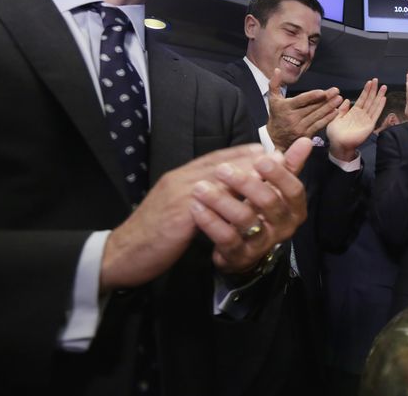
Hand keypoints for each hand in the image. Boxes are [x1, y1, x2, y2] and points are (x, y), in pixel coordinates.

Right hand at [100, 143, 266, 291]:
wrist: (121, 254)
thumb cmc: (153, 232)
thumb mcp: (179, 207)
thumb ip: (201, 194)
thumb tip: (229, 188)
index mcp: (182, 176)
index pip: (219, 158)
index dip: (247, 154)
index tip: (273, 152)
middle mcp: (182, 179)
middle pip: (226, 164)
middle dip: (257, 161)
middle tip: (287, 160)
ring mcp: (180, 194)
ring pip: (223, 179)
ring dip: (252, 177)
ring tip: (278, 179)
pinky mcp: (180, 215)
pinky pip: (213, 204)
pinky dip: (235, 202)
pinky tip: (256, 205)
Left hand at [190, 137, 312, 274]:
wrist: (242, 249)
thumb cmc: (260, 210)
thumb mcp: (274, 188)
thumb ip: (287, 166)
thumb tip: (305, 140)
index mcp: (295, 208)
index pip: (293, 189)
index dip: (279, 174)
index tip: (260, 159)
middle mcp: (283, 227)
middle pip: (269, 202)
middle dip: (245, 183)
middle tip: (222, 169)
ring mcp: (262, 243)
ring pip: (245, 220)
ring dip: (221, 201)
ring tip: (200, 187)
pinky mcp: (240, 255)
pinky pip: (226, 238)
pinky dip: (210, 222)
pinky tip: (197, 207)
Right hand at [266, 68, 341, 150]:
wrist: (275, 139)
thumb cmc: (276, 116)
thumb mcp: (272, 99)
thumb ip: (274, 83)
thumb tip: (278, 70)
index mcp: (286, 108)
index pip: (301, 101)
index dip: (312, 96)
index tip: (322, 92)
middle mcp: (293, 118)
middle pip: (312, 107)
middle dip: (325, 99)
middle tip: (336, 91)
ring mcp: (300, 127)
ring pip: (317, 116)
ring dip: (329, 107)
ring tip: (338, 100)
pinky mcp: (306, 135)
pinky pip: (319, 125)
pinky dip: (328, 119)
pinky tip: (335, 112)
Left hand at [327, 78, 386, 160]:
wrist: (338, 144)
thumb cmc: (335, 133)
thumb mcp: (335, 118)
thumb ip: (342, 109)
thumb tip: (347, 100)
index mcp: (354, 112)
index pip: (362, 99)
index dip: (366, 91)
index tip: (370, 82)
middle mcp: (362, 115)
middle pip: (369, 100)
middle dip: (373, 90)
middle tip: (377, 80)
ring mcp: (366, 119)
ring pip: (374, 105)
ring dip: (379, 96)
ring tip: (383, 86)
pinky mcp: (369, 125)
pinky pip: (375, 114)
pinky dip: (380, 106)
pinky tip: (383, 98)